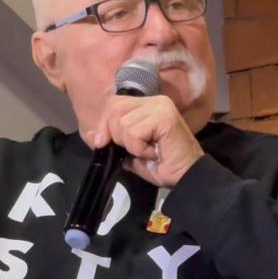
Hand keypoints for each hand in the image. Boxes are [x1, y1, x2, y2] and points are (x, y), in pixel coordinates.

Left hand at [86, 95, 204, 186]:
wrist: (184, 177)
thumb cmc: (161, 165)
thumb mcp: (129, 151)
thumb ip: (112, 140)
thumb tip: (92, 135)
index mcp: (146, 105)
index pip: (113, 102)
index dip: (104, 123)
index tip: (105, 142)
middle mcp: (154, 101)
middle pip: (114, 108)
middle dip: (116, 135)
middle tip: (135, 149)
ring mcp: (160, 106)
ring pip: (123, 123)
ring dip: (131, 145)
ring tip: (148, 151)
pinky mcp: (164, 116)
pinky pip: (135, 132)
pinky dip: (139, 148)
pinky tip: (154, 152)